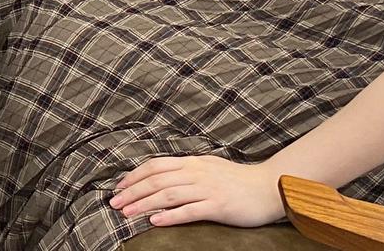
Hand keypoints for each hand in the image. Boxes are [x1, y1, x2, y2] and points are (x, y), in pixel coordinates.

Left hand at [111, 155, 285, 228]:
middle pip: (157, 181)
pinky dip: (170, 216)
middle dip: (132, 192)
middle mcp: (196, 173)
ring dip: (144, 204)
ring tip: (127, 213)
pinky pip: (190, 210)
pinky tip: (155, 221)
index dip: (134, 176)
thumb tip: (163, 175)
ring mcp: (207, 188)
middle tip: (115, 203)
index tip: (119, 187)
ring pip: (168, 195)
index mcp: (192, 163)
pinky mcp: (218, 205)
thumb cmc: (238, 180)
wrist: (268, 187)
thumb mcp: (209, 167)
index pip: (155, 166)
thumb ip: (188, 170)